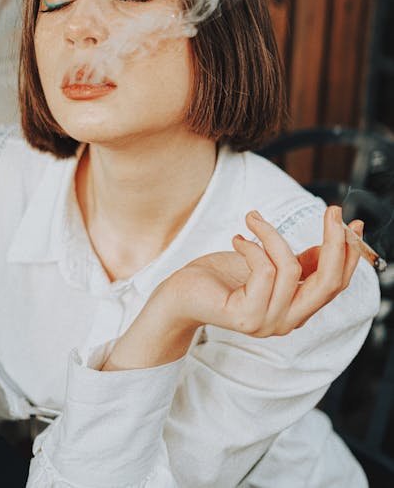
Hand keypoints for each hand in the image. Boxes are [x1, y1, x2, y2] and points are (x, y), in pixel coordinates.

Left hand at [171, 205, 361, 336]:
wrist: (181, 294)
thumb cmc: (222, 277)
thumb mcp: (266, 265)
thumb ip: (297, 263)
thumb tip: (329, 244)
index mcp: (297, 309)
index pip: (335, 285)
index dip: (349, 254)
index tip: (352, 222)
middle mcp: (287, 321)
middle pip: (327, 283)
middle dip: (334, 242)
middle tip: (332, 210)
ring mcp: (267, 322)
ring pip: (289, 268)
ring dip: (271, 234)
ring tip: (252, 220)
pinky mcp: (244, 315)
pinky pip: (263, 270)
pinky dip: (252, 246)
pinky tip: (237, 239)